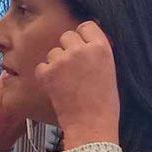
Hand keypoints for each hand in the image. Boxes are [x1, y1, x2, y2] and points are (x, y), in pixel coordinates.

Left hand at [35, 21, 119, 149]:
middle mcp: (81, 50)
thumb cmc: (103, 103)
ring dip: (56, 62)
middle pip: (67, 35)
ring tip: (66, 81)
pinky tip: (56, 87)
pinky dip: (45, 75)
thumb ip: (97, 52)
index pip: (86, 26)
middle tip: (72, 67)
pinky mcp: (47, 73)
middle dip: (67, 48)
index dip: (83, 36)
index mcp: (102, 47)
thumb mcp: (110, 70)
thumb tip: (85, 40)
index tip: (82, 46)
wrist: (91, 125)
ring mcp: (62, 60)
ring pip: (53, 51)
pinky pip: (41, 66)